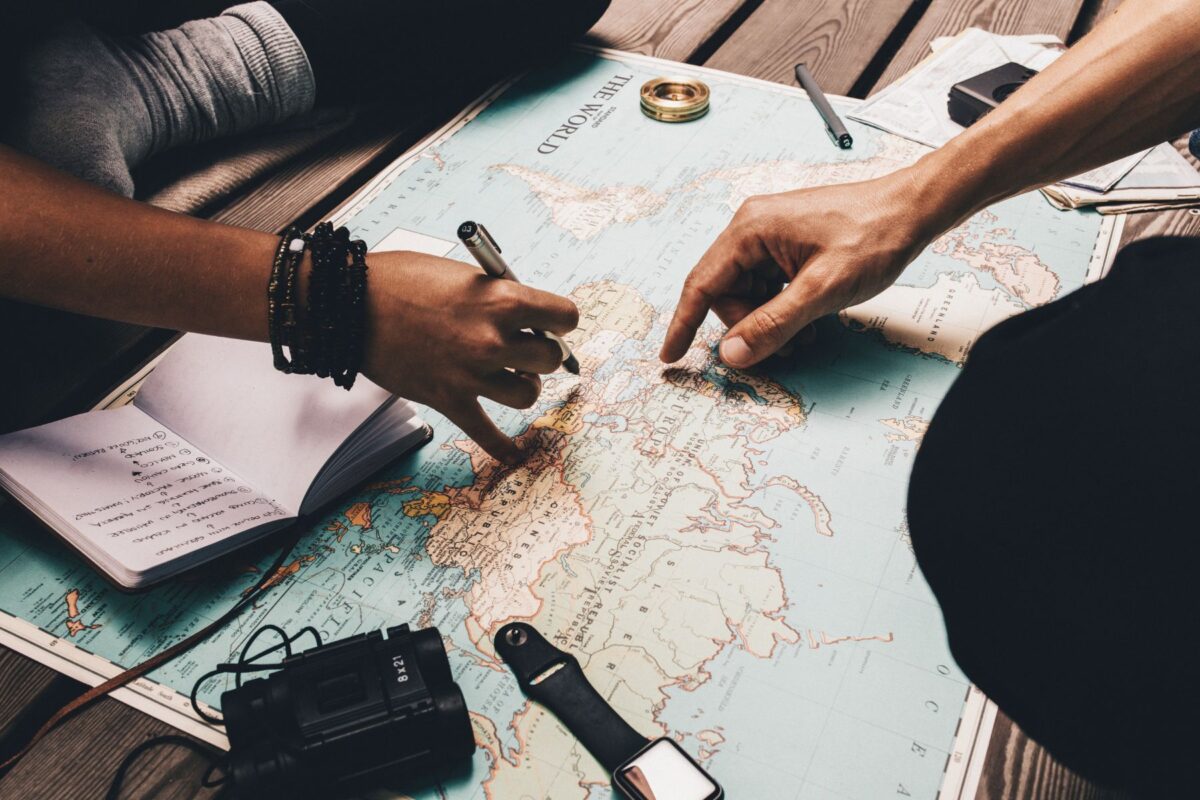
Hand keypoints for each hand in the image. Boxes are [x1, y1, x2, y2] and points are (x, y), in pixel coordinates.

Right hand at [362, 251, 577, 463]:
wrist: (350, 304)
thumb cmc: (403, 280)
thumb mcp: (464, 275)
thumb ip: (499, 297)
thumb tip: (527, 321)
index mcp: (502, 299)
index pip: (565, 317)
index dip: (559, 320)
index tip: (552, 323)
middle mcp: (492, 340)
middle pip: (550, 360)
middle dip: (542, 353)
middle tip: (527, 348)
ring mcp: (470, 374)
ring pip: (527, 395)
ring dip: (522, 385)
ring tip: (511, 375)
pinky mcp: (448, 399)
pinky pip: (487, 433)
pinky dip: (503, 447)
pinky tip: (515, 456)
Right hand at [660, 167, 945, 367]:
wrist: (913, 209)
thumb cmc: (873, 237)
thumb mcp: (821, 291)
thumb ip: (772, 325)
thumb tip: (731, 354)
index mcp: (749, 230)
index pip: (701, 285)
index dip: (682, 325)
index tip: (670, 358)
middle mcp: (751, 228)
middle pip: (726, 295)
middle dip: (749, 327)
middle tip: (785, 346)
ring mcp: (769, 236)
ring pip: (748, 295)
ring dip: (769, 321)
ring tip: (805, 334)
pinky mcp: (787, 244)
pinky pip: (768, 286)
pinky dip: (781, 308)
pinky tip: (807, 319)